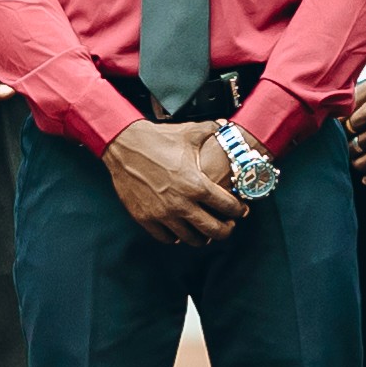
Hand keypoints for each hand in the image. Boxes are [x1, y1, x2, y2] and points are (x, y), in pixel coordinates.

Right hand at [101, 120, 255, 248]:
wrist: (124, 145)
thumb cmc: (157, 139)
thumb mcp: (190, 132)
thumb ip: (213, 130)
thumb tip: (226, 127)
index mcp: (196, 184)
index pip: (227, 207)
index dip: (238, 210)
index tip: (240, 210)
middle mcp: (181, 203)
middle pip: (214, 230)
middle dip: (226, 230)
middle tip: (228, 225)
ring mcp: (163, 214)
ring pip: (191, 239)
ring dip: (202, 237)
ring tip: (206, 231)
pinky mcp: (146, 218)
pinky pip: (166, 238)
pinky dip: (176, 237)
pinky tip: (180, 231)